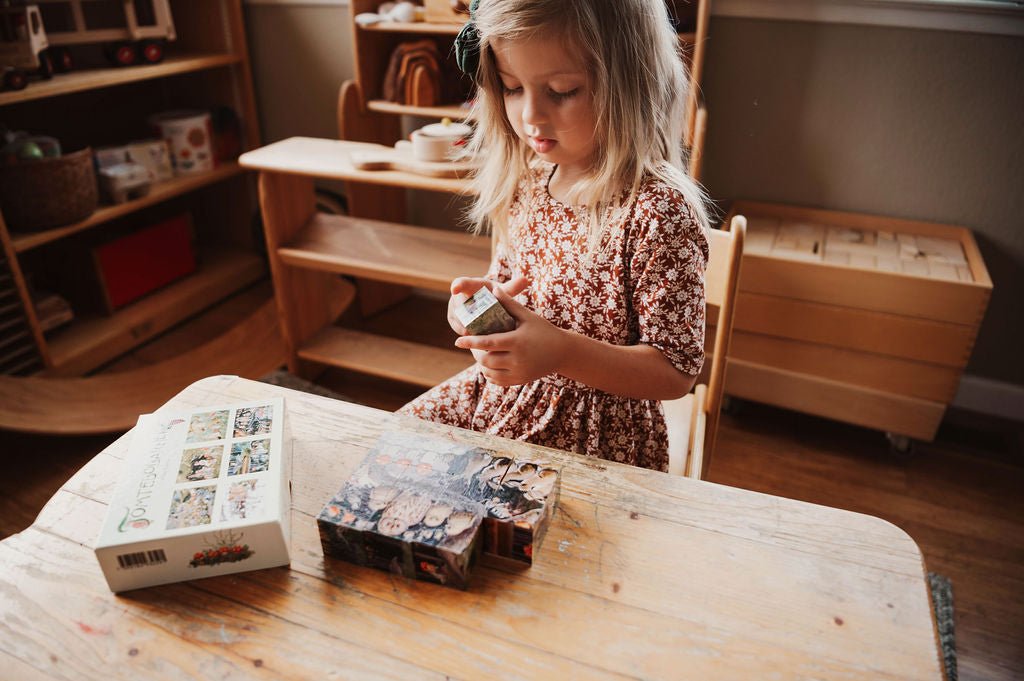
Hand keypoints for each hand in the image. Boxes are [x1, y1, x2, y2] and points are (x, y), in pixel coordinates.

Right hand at [446, 276, 528, 334]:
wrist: (488, 305)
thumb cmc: (495, 295)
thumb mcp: (503, 291)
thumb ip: (512, 287)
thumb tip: (525, 280)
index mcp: (470, 285)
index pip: (461, 283)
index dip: (457, 285)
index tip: (455, 289)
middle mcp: (459, 296)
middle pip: (458, 305)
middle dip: (463, 316)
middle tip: (469, 328)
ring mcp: (455, 309)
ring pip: (457, 319)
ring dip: (464, 327)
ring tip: (475, 336)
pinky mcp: (455, 321)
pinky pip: (458, 328)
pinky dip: (466, 334)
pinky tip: (476, 342)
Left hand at [454, 283, 568, 386]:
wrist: (562, 352)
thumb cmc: (543, 330)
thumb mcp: (527, 316)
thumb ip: (509, 303)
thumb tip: (493, 288)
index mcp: (517, 341)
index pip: (488, 343)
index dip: (471, 342)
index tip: (458, 341)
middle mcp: (517, 359)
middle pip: (486, 359)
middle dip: (475, 352)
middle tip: (471, 345)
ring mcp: (519, 372)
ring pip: (489, 372)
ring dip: (480, 364)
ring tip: (478, 353)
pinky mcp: (519, 380)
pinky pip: (497, 380)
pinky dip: (489, 373)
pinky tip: (488, 365)